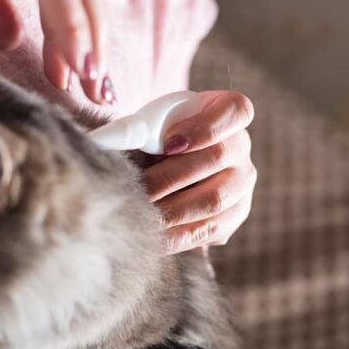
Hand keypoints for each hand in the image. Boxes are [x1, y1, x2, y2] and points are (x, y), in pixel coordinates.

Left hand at [143, 91, 256, 253]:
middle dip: (172, 176)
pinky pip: (210, 230)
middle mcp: (241, 147)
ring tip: (142, 215)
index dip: (203, 127)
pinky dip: (179, 236)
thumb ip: (138, 127)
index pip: (236, 111)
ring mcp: (242, 184)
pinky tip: (153, 237)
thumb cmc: (158, 137)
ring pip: (214, 199)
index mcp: (229, 112)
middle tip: (140, 189)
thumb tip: (107, 142)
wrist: (167, 166)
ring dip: (173, 210)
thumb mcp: (151, 122)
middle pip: (218, 158)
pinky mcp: (233, 216)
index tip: (167, 142)